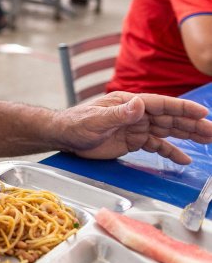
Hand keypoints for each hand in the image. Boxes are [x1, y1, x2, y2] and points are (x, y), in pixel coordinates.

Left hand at [61, 92, 211, 163]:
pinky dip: (170, 151)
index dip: (182, 108)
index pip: (161, 104)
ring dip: (187, 135)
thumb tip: (140, 104)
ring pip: (167, 131)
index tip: (202, 113)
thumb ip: (119, 113)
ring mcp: (136, 127)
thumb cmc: (76, 124)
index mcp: (129, 103)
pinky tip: (184, 159)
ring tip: (208, 140)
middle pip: (169, 118)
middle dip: (192, 123)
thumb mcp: (96, 119)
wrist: (64, 136)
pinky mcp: (133, 141)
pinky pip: (156, 145)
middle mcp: (136, 114)